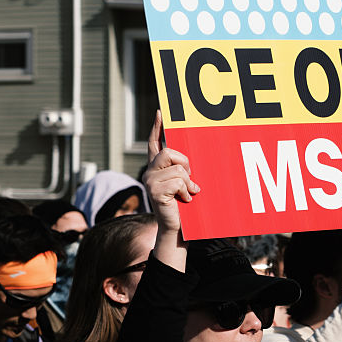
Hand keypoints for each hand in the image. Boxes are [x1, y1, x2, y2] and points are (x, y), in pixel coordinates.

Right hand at [143, 112, 199, 266]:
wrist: (178, 229)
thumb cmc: (185, 206)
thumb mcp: (185, 182)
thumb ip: (184, 169)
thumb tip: (191, 159)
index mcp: (157, 168)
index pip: (155, 143)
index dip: (157, 127)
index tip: (161, 112)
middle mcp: (150, 172)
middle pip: (169, 153)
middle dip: (185, 164)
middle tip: (189, 180)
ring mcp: (150, 181)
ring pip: (178, 169)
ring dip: (188, 182)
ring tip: (188, 194)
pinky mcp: (154, 191)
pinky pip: (178, 182)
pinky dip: (187, 191)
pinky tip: (184, 200)